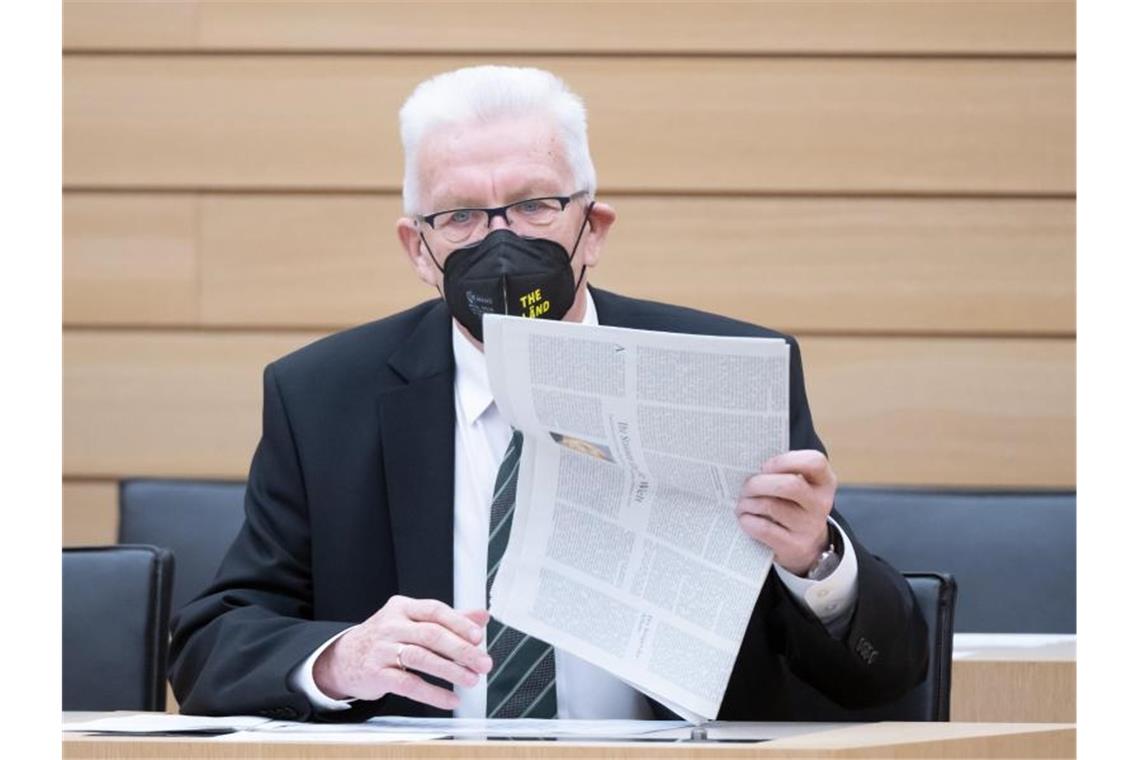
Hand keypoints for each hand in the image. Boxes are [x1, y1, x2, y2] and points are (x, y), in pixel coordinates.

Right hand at [312, 595, 492, 709]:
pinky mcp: (376, 674)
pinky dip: (432, 693)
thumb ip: (448, 619)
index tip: (478, 636)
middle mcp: (391, 625)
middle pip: (431, 635)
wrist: (345, 659)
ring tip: (471, 680)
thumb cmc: (386, 639)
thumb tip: (482, 617)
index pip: (434, 610)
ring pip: (421, 658)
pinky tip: (450, 699)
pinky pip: (408, 684)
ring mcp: (382, 650)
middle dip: (461, 650)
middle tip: (483, 663)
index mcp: (403, 608)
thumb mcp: (413, 621)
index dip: (458, 623)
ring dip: (450, 670)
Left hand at [735, 450, 837, 575]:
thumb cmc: (793, 505)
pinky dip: (748, 521)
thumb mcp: (799, 486)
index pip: (814, 462)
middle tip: (746, 488)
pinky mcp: (794, 546)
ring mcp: (809, 527)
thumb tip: (748, 466)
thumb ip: (783, 472)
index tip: (764, 467)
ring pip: (770, 506)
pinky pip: (763, 528)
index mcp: (824, 482)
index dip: (784, 461)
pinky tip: (746, 519)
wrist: (808, 546)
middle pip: (788, 485)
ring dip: (747, 503)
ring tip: (743, 504)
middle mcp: (821, 504)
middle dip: (758, 483)